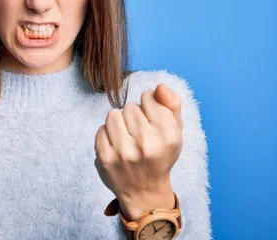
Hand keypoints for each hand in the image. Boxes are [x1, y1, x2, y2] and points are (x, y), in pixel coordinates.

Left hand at [94, 83, 182, 216]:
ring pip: (113, 115)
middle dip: (134, 116)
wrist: (144, 191)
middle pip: (130, 106)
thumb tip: (159, 86)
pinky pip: (101, 129)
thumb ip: (172, 103)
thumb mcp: (175, 130)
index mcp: (168, 135)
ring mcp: (124, 152)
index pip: (148, 97)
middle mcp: (146, 144)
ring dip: (119, 123)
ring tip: (127, 137)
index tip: (151, 120)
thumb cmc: (160, 154)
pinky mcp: (105, 158)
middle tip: (139, 133)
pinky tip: (117, 146)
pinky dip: (107, 135)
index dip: (149, 105)